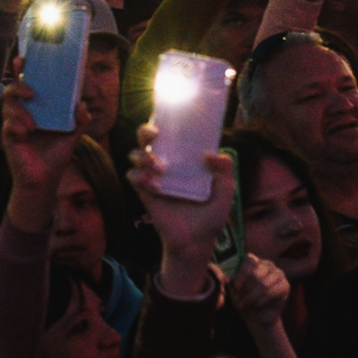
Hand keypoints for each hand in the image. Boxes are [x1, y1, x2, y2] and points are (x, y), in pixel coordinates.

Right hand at [2, 74, 86, 201]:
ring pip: (9, 105)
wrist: (44, 180)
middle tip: (31, 92)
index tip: (24, 59)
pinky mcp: (8, 136)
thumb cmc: (56, 155)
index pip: (28, 83)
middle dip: (18, 85)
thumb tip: (82, 105)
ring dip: (20, 111)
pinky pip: (7, 124)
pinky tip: (26, 133)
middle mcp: (24, 111)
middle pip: (13, 89)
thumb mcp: (73, 136)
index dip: (23, 69)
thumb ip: (80, 120)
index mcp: (38, 107)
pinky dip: (17, 126)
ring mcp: (14, 123)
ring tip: (33, 125)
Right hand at [129, 120, 234, 294]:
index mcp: (185, 159)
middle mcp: (166, 163)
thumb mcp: (225, 193)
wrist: (196, 243)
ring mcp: (153, 177)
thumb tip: (212, 154)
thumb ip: (225, 172)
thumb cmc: (211, 216)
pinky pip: (132, 176)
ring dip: (143, 156)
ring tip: (159, 168)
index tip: (167, 114)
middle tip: (155, 136)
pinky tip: (156, 189)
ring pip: (135, 154)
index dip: (164, 119)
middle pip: (146, 138)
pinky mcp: (144, 192)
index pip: (171, 132)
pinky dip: (140, 178)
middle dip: (145, 131)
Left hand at [226, 255, 290, 330]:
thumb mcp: (235, 290)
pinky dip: (262, 300)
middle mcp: (268, 264)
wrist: (258, 316)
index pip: (250, 260)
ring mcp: (278, 273)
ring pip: (263, 284)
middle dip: (246, 290)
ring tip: (244, 305)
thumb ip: (230, 281)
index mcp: (255, 261)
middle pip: (256, 274)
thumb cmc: (244, 299)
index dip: (242, 273)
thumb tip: (225, 278)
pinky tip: (256, 305)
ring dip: (252, 297)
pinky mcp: (285, 285)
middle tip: (238, 301)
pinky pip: (272, 292)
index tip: (236, 287)